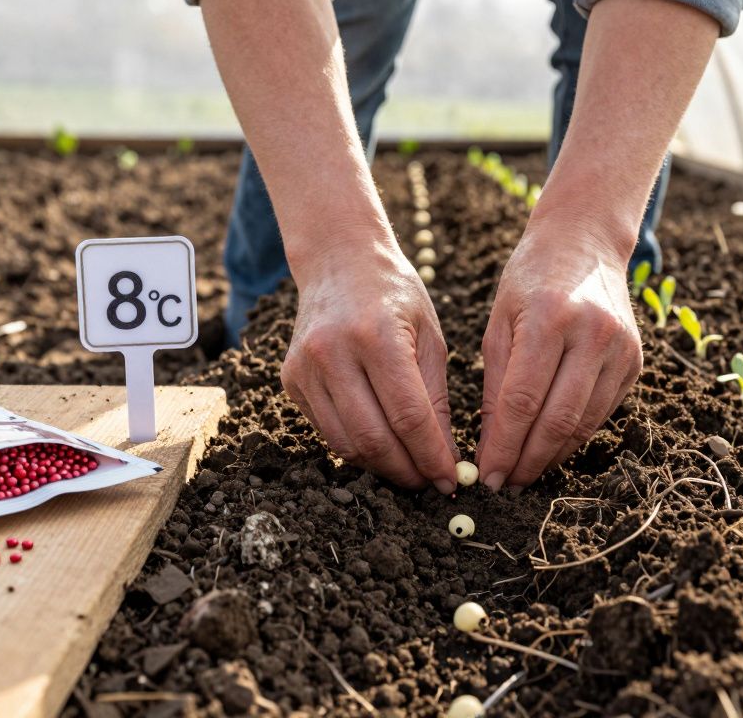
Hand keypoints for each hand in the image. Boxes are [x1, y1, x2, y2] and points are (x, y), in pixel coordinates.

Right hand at [281, 237, 458, 491]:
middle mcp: (333, 352)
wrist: (339, 261)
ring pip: (345, 443)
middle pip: (373, 438)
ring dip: (381, 467)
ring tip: (408, 469)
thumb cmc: (395, 295)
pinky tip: (380, 445)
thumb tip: (446, 460)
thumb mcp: (430, 338)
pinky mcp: (290, 379)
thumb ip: (436, 400)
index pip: (408, 416)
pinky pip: (326, 430)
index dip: (432, 457)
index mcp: (377, 336)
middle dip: (406, 470)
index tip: (451, 480)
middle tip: (430, 482)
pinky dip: (356, 448)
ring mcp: (305, 367)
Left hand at [476, 221, 642, 489]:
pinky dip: (574, 436)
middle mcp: (593, 333)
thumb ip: (495, 384)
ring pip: (584, 423)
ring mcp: (621, 348)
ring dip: (552, 456)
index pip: (523, 400)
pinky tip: (550, 448)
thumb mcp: (499, 322)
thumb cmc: (529, 281)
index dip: (503, 445)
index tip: (485, 475)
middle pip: (558, 419)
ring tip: (523, 473)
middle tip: (505, 484)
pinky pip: (602, 413)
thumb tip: (490, 447)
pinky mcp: (635, 361)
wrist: (584, 242)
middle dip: (527, 460)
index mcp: (550, 318)